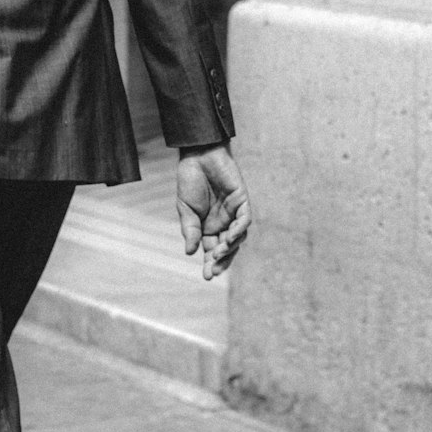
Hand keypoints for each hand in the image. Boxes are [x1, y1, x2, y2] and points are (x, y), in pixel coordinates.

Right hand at [176, 144, 250, 280]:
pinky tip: (231, 236)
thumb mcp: (185, 209)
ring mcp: (234, 213)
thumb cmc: (190, 180)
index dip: (211, 264)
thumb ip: (190, 230)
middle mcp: (223, 223)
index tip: (206, 277)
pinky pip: (245, 219)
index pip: (212, 250)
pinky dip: (240, 229)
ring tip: (219, 253)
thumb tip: (190, 253)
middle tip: (214, 271)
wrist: (198, 155)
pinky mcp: (242, 201)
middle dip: (222, 261)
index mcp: (208, 227)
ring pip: (238, 237)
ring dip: (230, 247)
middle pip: (227, 248)